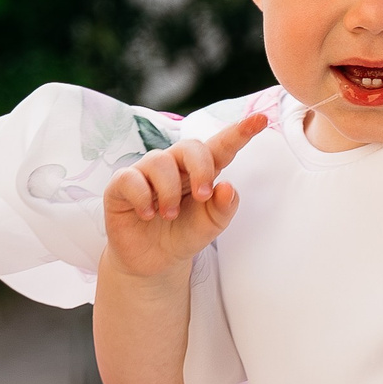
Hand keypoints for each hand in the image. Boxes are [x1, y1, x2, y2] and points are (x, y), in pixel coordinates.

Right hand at [102, 112, 268, 278]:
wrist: (153, 262)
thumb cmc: (183, 235)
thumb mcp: (211, 226)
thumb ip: (224, 207)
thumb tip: (226, 186)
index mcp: (200, 171)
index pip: (221, 147)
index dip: (240, 133)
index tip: (261, 121)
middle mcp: (173, 166)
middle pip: (190, 146)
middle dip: (200, 169)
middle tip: (203, 196)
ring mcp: (146, 173)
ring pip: (159, 161)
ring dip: (169, 192)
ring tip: (168, 215)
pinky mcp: (121, 185)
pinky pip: (131, 179)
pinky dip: (143, 198)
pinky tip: (147, 214)